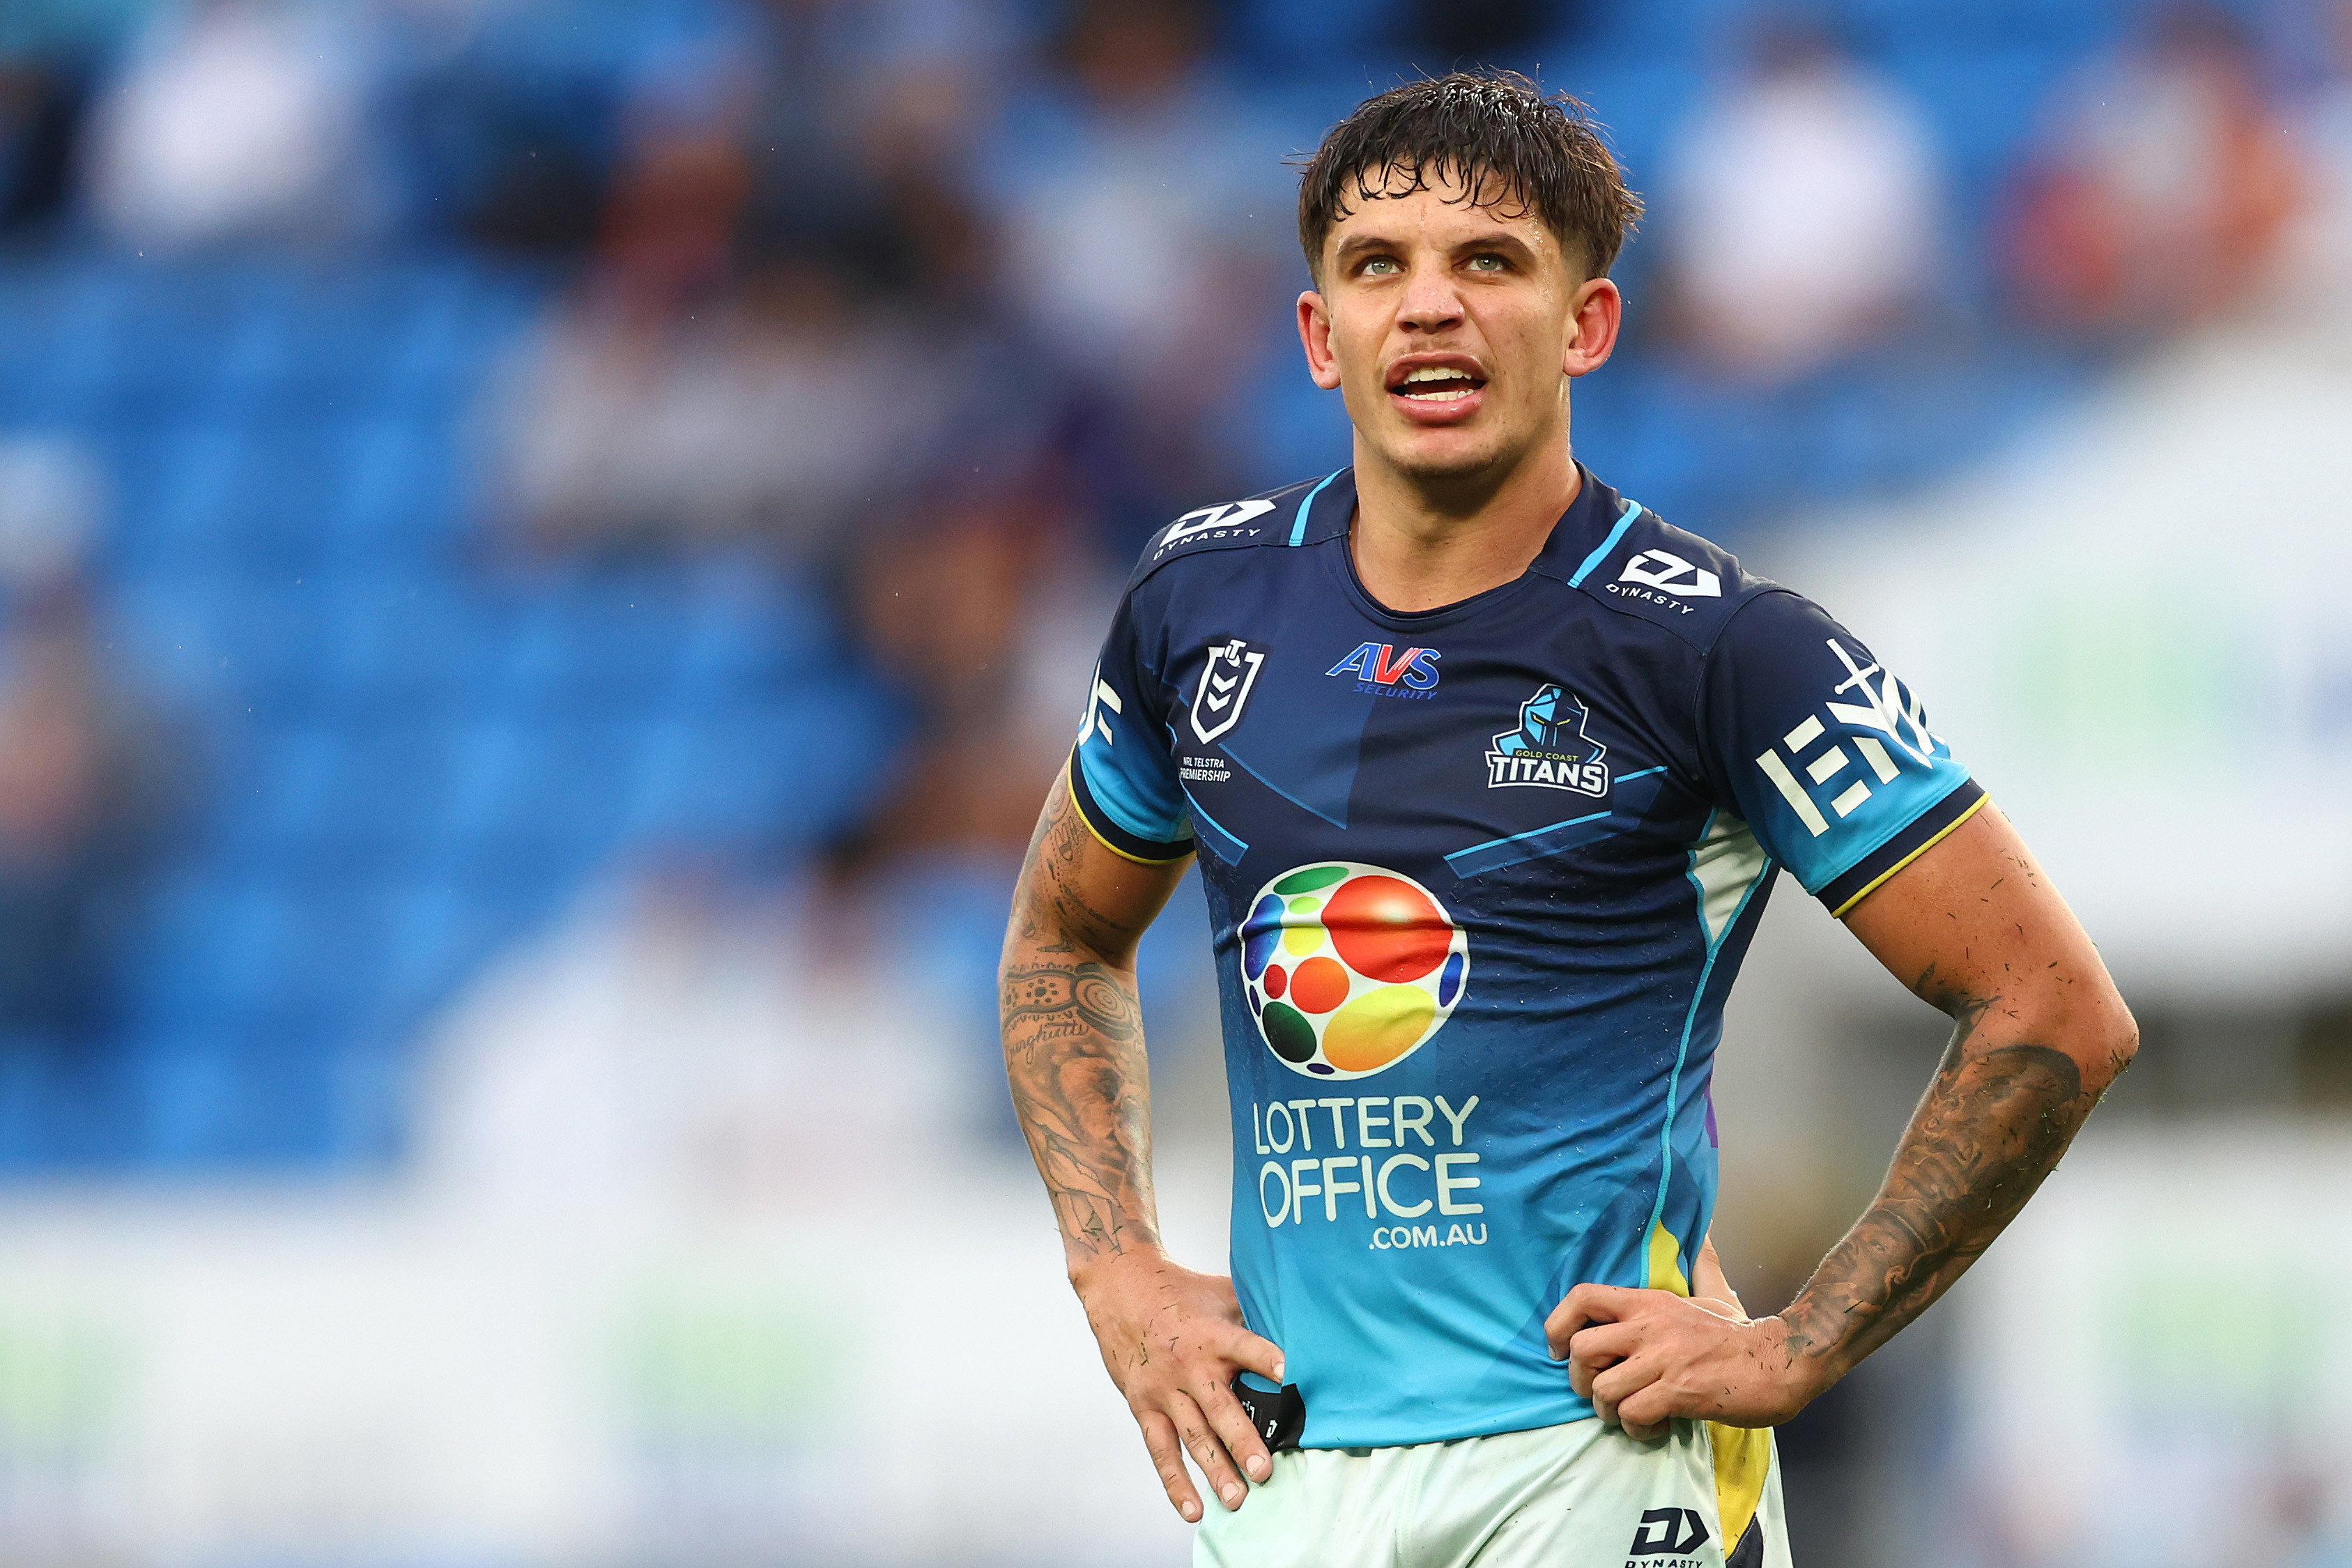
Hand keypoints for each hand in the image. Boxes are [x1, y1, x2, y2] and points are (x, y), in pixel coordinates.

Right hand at [1073, 1248, 1285, 1521]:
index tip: (1291, 1375)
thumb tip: (1300, 1327)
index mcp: (1213, 1333)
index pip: (1246, 1347)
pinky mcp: (1143, 1405)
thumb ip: (1253, 1313)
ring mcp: (1164, 1389)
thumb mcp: (1220, 1292)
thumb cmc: (1178, 1290)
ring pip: (1192, 1436)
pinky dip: (1175, 1481)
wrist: (1119, 1286)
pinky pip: (1160, 1449)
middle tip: (1264, 1471)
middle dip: (1242, 1441)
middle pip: (1219, 1407)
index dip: (1268, 1359)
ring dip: (1215, 1469)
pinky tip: (1193, 1509)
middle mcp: (1189, 1365)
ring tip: (1237, 1499)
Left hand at [1545, 1284, 1822, 1440]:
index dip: (1556, 1325)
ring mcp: (1665, 1360)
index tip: (1559, 1350)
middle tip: (1600, 1393)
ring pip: (1603, 1389)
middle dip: (1579, 1380)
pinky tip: (1654, 1426)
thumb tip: (1704, 1232)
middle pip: (1581, 1349)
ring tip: (1630, 1414)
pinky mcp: (1681, 1392)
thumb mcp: (1713, 1293)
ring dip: (1609, 1411)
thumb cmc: (1741, 1334)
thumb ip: (1699, 1266)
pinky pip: (1633, 1414)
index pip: (1582, 1297)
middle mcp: (1650, 1326)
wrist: (1781, 1362)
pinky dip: (1636, 1428)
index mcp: (1650, 1302)